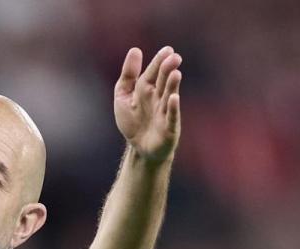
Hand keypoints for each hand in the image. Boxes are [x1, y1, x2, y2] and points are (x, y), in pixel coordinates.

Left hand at [114, 46, 181, 162]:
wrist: (139, 147)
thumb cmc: (133, 121)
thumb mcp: (123, 95)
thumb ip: (128, 75)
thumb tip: (136, 50)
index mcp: (147, 89)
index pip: (154, 72)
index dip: (159, 61)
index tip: (168, 50)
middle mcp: (158, 98)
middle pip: (164, 82)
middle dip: (168, 70)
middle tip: (175, 57)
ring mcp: (165, 113)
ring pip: (169, 97)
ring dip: (173, 86)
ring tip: (175, 73)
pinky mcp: (169, 128)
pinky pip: (171, 117)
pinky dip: (172, 108)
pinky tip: (173, 98)